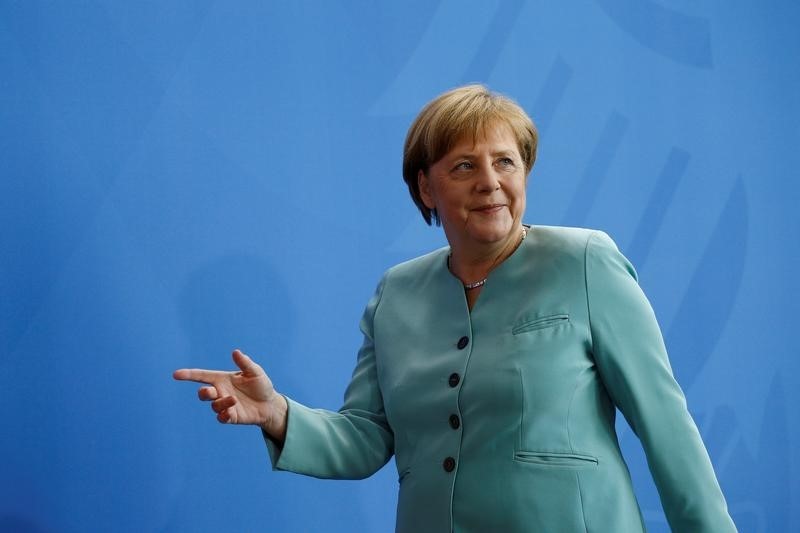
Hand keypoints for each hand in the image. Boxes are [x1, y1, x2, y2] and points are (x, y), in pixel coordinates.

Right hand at [173, 349, 287, 441]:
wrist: (270, 404)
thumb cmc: (261, 385)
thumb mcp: (255, 372)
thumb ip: (245, 363)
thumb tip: (235, 352)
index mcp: (223, 379)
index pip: (202, 376)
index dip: (188, 375)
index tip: (176, 374)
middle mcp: (221, 391)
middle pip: (203, 393)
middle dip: (204, 393)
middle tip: (211, 392)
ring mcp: (224, 405)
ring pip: (214, 405)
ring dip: (222, 403)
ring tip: (234, 400)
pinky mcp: (230, 417)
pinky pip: (221, 418)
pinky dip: (223, 415)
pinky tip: (231, 413)